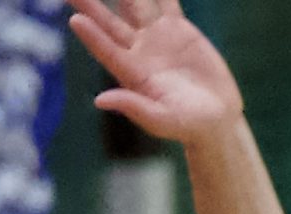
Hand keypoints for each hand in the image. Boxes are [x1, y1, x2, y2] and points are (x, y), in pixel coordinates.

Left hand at [67, 0, 242, 146]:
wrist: (215, 116)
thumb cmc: (188, 125)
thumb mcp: (161, 120)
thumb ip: (134, 108)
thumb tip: (100, 101)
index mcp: (131, 73)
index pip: (106, 49)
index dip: (92, 35)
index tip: (75, 19)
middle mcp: (138, 51)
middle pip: (109, 22)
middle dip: (91, 5)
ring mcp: (156, 37)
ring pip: (134, 4)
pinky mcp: (178, 29)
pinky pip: (166, 2)